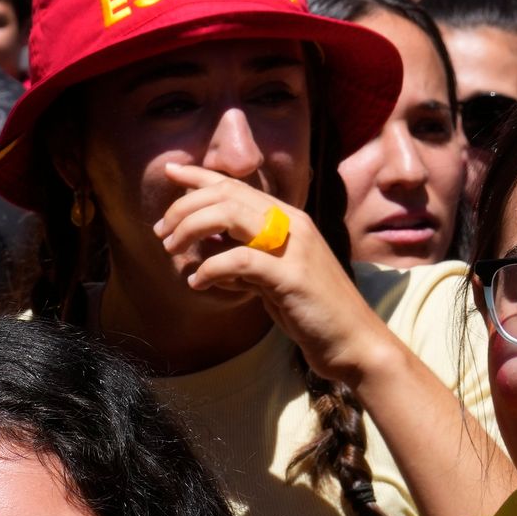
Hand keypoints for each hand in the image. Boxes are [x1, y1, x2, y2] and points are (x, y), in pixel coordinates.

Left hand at [153, 163, 394, 385]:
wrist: (354, 342)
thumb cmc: (312, 313)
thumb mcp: (273, 279)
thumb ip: (246, 261)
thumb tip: (210, 254)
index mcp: (288, 220)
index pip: (238, 186)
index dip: (201, 176)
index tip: (171, 173)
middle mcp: (292, 224)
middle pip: (227, 195)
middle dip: (186, 208)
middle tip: (162, 233)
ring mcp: (293, 247)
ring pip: (230, 215)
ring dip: (192, 229)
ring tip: (172, 250)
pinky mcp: (291, 276)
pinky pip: (239, 260)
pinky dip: (211, 269)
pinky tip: (197, 284)